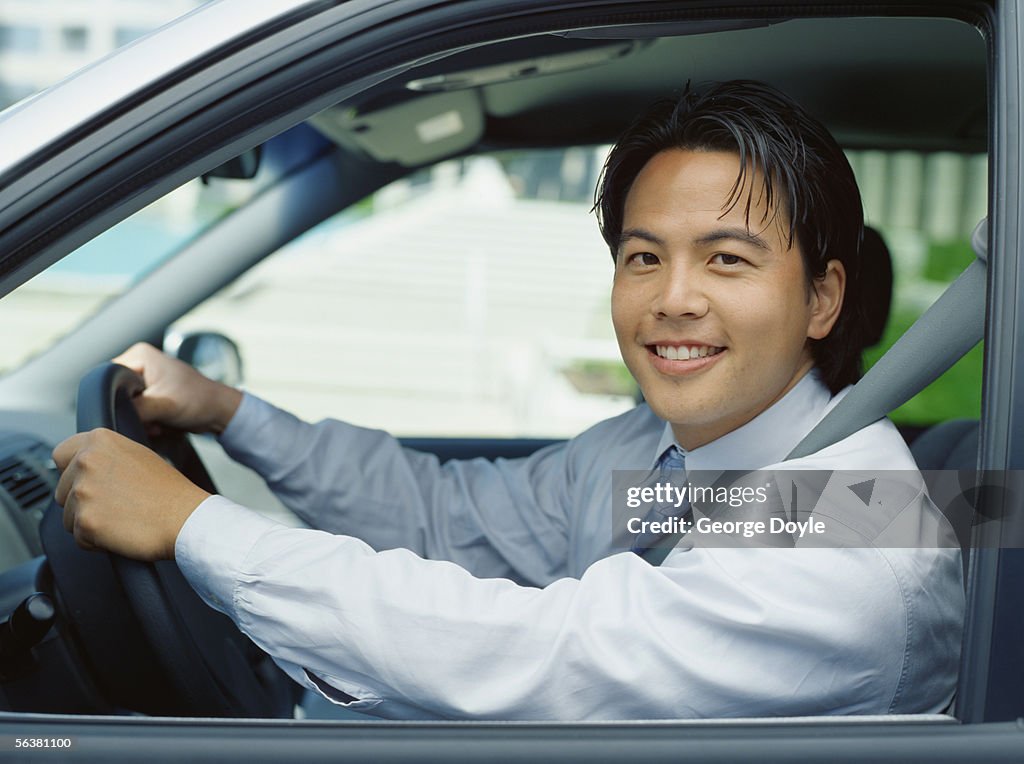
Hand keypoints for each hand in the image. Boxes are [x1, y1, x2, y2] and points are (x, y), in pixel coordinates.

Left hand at [53, 428, 210, 560]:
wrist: (186, 518)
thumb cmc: (169, 491)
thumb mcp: (137, 454)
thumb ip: (105, 454)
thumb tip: (82, 463)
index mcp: (99, 440)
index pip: (60, 455)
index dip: (73, 472)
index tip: (90, 482)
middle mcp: (86, 461)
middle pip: (61, 490)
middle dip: (83, 502)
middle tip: (116, 504)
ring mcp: (84, 492)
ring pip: (68, 517)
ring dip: (89, 522)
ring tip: (122, 518)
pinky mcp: (86, 521)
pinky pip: (79, 538)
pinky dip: (97, 542)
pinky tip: (121, 531)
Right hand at [113, 342, 241, 434]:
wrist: (218, 412)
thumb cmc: (198, 401)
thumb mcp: (163, 405)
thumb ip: (134, 409)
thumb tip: (112, 418)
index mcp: (139, 355)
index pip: (108, 379)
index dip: (118, 399)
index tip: (138, 410)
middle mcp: (139, 363)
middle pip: (116, 394)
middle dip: (132, 411)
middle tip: (153, 418)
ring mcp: (144, 379)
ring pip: (126, 406)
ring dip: (141, 419)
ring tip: (159, 421)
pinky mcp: (149, 393)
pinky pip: (136, 411)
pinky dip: (146, 421)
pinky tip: (161, 423)